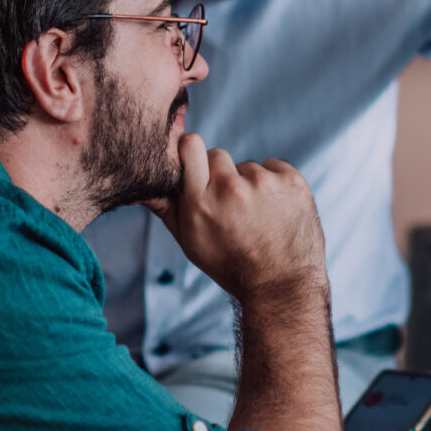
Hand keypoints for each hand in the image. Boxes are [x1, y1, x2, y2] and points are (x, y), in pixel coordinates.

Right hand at [143, 135, 326, 305]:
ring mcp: (264, 183)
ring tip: (256, 216)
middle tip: (230, 206)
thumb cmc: (230, 265)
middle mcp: (230, 188)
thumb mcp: (190, 242)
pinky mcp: (292, 181)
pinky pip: (274, 167)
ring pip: (247, 166)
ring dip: (249, 184)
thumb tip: (139, 185)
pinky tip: (275, 211)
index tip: (196, 167)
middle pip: (217, 154)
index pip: (190, 144)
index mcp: (200, 201)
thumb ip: (165, 207)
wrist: (280, 286)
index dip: (192, 154)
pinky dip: (274, 184)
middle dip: (220, 175)